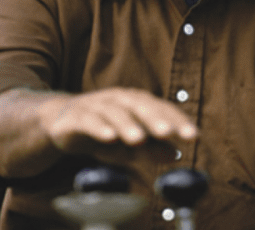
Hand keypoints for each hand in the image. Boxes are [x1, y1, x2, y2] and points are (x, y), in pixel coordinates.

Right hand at [39, 87, 197, 166]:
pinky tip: (109, 137)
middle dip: (156, 119)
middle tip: (168, 133)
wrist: (61, 123)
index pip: (164, 109)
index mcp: (139, 103)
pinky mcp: (76, 116)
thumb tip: (177, 155)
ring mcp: (98, 105)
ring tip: (139, 140)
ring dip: (127, 125)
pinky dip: (99, 127)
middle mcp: (121, 100)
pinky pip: (88, 120)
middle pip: (141, 106)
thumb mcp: (129, 144)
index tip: (193, 137)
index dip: (179, 122)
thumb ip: (152, 149)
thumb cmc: (104, 132)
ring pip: (115, 112)